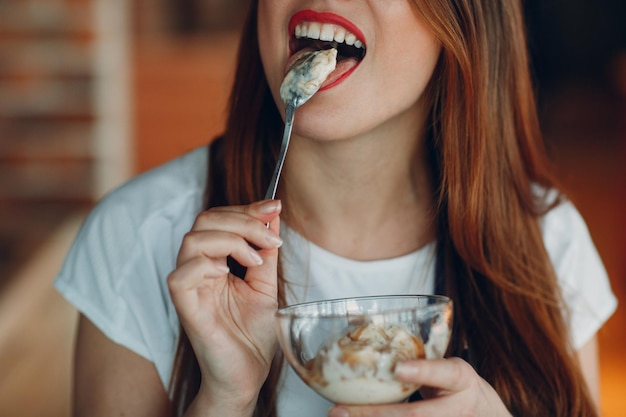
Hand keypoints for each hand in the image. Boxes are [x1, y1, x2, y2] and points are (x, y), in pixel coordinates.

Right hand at [167, 199, 282, 411]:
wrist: (247, 374)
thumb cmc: (253, 334)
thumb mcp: (266, 284)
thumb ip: (266, 251)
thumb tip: (272, 215)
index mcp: (215, 260)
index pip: (220, 218)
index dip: (246, 208)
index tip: (275, 206)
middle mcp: (198, 268)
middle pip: (205, 220)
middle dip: (243, 219)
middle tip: (270, 237)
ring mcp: (190, 286)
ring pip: (193, 239)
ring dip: (231, 239)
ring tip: (255, 259)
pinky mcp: (184, 306)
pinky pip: (181, 274)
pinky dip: (207, 264)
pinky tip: (230, 273)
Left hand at [328, 357, 512, 416]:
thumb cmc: (456, 386)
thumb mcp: (447, 365)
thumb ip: (418, 352)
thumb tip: (357, 320)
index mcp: (461, 378)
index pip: (447, 373)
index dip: (423, 372)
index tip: (399, 369)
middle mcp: (457, 407)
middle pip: (416, 416)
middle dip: (376, 413)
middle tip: (341, 409)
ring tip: (340, 415)